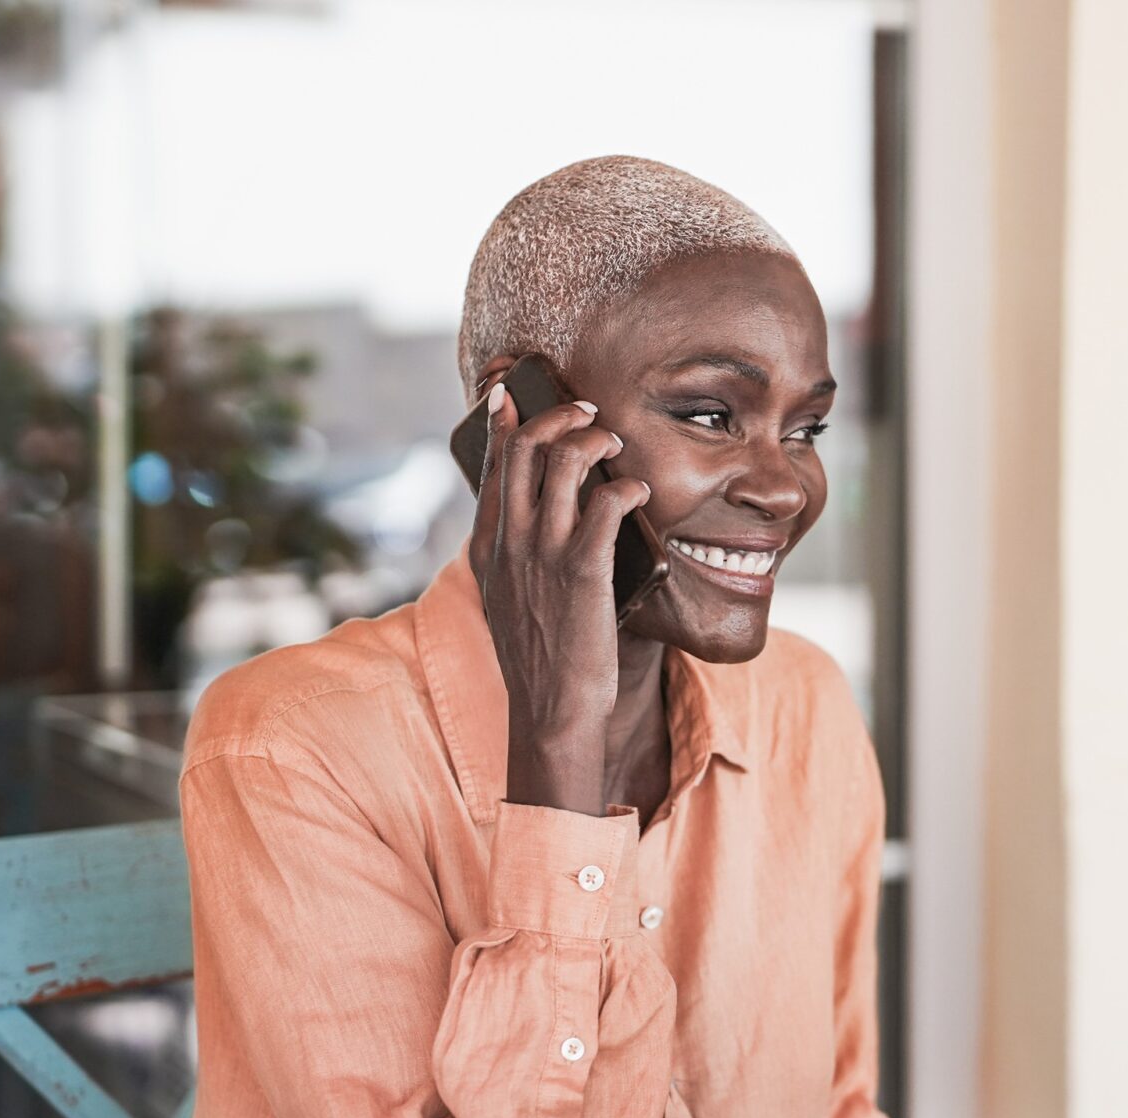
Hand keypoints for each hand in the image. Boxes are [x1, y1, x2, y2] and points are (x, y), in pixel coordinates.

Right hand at [467, 376, 651, 816]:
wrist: (550, 714)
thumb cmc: (541, 662)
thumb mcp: (509, 604)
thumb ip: (514, 560)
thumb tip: (530, 528)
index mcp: (489, 547)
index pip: (491, 467)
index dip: (502, 422)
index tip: (510, 392)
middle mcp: (510, 541)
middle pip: (525, 448)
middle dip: (557, 415)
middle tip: (586, 412)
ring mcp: (544, 553)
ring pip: (563, 461)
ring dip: (595, 440)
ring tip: (616, 444)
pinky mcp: (583, 569)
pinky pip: (606, 503)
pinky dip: (627, 486)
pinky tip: (639, 491)